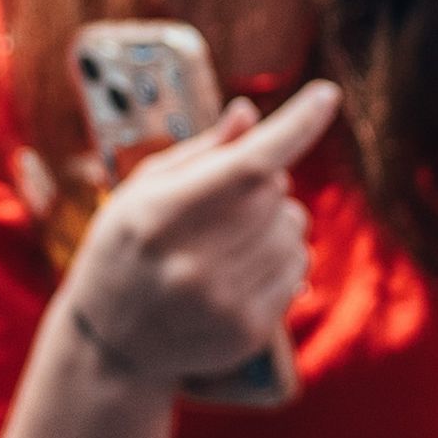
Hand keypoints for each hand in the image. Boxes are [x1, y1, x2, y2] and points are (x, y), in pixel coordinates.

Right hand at [63, 83, 334, 396]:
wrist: (111, 343)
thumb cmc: (126, 248)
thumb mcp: (143, 191)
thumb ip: (200, 152)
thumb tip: (249, 113)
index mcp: (161, 216)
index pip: (247, 165)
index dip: (294, 127)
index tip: (326, 94)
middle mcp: (194, 262)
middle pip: (274, 193)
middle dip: (263, 181)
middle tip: (225, 199)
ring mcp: (223, 302)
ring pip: (293, 228)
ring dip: (275, 219)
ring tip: (231, 235)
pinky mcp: (247, 331)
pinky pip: (299, 267)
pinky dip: (283, 254)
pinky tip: (243, 264)